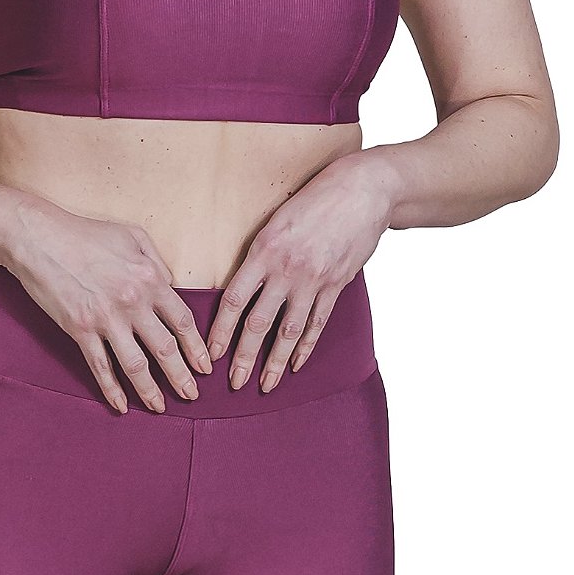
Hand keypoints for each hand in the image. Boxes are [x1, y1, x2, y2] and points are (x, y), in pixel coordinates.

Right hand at [0, 199, 213, 414]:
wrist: (39, 238)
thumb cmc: (86, 234)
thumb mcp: (133, 236)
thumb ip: (157, 262)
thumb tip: (171, 286)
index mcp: (150, 278)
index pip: (182, 321)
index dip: (196, 348)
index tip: (205, 366)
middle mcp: (132, 302)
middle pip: (165, 348)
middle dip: (182, 377)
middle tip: (192, 396)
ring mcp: (105, 318)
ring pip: (136, 364)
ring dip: (150, 390)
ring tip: (161, 407)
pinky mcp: (80, 329)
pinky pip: (100, 366)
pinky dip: (111, 389)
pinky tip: (121, 405)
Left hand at [209, 151, 396, 391]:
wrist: (362, 190)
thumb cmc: (314, 199)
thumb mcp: (276, 220)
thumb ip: (260, 255)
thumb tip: (241, 288)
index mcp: (264, 251)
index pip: (234, 299)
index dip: (220, 330)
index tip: (211, 353)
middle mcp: (286, 269)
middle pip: (258, 323)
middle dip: (244, 357)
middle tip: (234, 384)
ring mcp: (313, 280)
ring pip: (289, 331)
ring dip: (275, 362)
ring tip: (266, 385)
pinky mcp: (336, 284)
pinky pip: (317, 323)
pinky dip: (306, 347)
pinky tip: (296, 363)